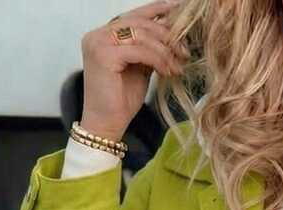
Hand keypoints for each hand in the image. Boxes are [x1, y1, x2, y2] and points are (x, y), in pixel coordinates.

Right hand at [79, 0, 188, 141]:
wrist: (107, 124)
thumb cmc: (121, 100)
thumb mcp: (139, 68)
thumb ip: (148, 49)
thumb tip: (171, 34)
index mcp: (105, 35)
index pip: (134, 16)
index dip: (156, 9)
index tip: (178, 8)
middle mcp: (98, 35)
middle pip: (140, 23)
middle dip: (166, 36)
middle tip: (184, 52)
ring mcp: (98, 43)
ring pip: (141, 35)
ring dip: (165, 50)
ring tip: (177, 66)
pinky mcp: (103, 55)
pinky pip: (139, 50)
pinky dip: (157, 60)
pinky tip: (167, 71)